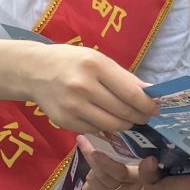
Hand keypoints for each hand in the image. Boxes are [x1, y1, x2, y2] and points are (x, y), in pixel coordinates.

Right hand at [18, 40, 156, 137]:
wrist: (34, 71)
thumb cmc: (71, 62)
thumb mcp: (97, 59)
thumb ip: (123, 77)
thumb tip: (150, 94)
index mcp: (95, 66)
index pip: (130, 92)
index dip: (147, 105)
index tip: (155, 109)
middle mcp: (83, 87)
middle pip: (123, 112)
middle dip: (139, 117)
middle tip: (145, 117)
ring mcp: (72, 107)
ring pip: (111, 126)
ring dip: (125, 125)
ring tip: (129, 120)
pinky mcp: (65, 122)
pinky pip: (95, 130)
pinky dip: (106, 128)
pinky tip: (107, 120)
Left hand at [81, 148, 142, 189]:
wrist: (127, 186)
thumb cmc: (127, 164)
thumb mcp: (127, 154)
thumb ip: (117, 147)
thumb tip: (87, 136)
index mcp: (140, 177)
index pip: (121, 173)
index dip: (106, 163)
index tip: (94, 152)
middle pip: (102, 175)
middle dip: (94, 160)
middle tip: (93, 151)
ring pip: (93, 181)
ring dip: (92, 173)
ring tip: (99, 171)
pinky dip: (88, 186)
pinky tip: (96, 185)